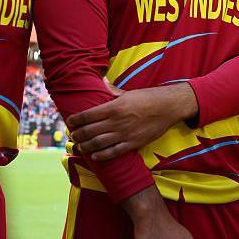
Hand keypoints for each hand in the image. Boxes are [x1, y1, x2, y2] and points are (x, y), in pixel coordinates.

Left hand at [68, 81, 198, 160]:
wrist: (168, 107)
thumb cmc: (148, 98)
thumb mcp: (128, 92)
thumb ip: (112, 91)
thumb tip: (101, 82)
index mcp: (114, 107)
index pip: (87, 115)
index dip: (75, 120)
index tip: (70, 122)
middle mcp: (117, 121)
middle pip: (89, 131)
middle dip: (77, 134)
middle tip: (73, 135)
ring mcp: (125, 134)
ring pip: (98, 143)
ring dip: (85, 146)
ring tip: (80, 146)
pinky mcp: (133, 143)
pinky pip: (113, 152)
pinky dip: (101, 156)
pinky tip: (94, 156)